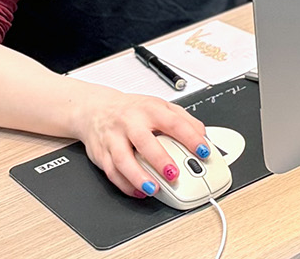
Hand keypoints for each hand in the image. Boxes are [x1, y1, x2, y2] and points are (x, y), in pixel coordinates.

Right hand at [70, 84, 211, 197]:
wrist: (97, 110)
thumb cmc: (132, 110)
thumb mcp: (161, 106)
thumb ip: (183, 119)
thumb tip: (202, 134)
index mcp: (150, 110)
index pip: (174, 122)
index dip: (190, 137)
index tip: (203, 151)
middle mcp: (130, 123)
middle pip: (145, 142)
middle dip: (160, 160)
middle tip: (175, 174)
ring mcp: (114, 139)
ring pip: (124, 160)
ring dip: (139, 177)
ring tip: (154, 189)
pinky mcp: (101, 154)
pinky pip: (112, 173)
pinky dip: (125, 185)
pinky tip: (139, 192)